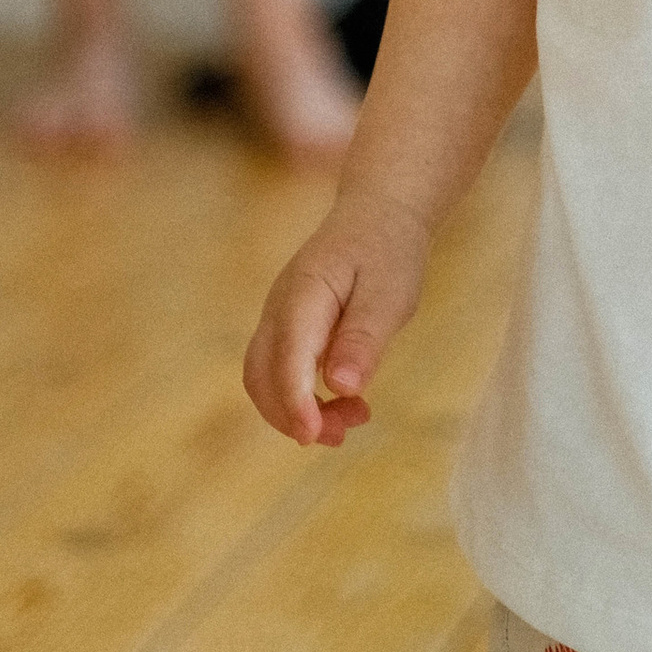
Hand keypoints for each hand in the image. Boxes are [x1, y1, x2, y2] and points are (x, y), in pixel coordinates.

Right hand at [242, 183, 432, 446]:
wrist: (377, 215)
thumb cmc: (387, 253)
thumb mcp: (389, 295)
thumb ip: (364, 339)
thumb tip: (342, 387)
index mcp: (304, 296)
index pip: (287, 358)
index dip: (295, 403)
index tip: (316, 436)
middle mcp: (279, 309)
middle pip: (261, 376)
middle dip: (292, 416)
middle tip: (342, 434)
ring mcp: (278, 318)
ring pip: (264, 378)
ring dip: (295, 412)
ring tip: (351, 419)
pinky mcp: (287, 328)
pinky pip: (278, 371)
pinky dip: (300, 398)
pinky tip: (341, 400)